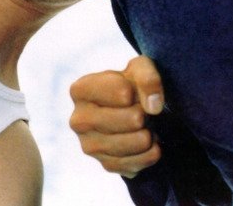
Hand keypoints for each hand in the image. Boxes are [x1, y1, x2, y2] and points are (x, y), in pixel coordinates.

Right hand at [70, 55, 163, 177]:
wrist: (129, 108)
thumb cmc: (131, 84)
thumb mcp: (140, 68)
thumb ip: (147, 77)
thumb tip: (153, 107)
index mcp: (80, 90)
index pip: (123, 93)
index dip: (137, 91)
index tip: (132, 90)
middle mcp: (79, 120)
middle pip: (133, 119)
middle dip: (145, 112)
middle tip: (140, 109)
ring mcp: (90, 146)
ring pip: (139, 142)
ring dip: (150, 131)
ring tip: (144, 123)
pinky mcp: (106, 165)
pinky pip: (140, 161)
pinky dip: (151, 151)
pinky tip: (147, 140)